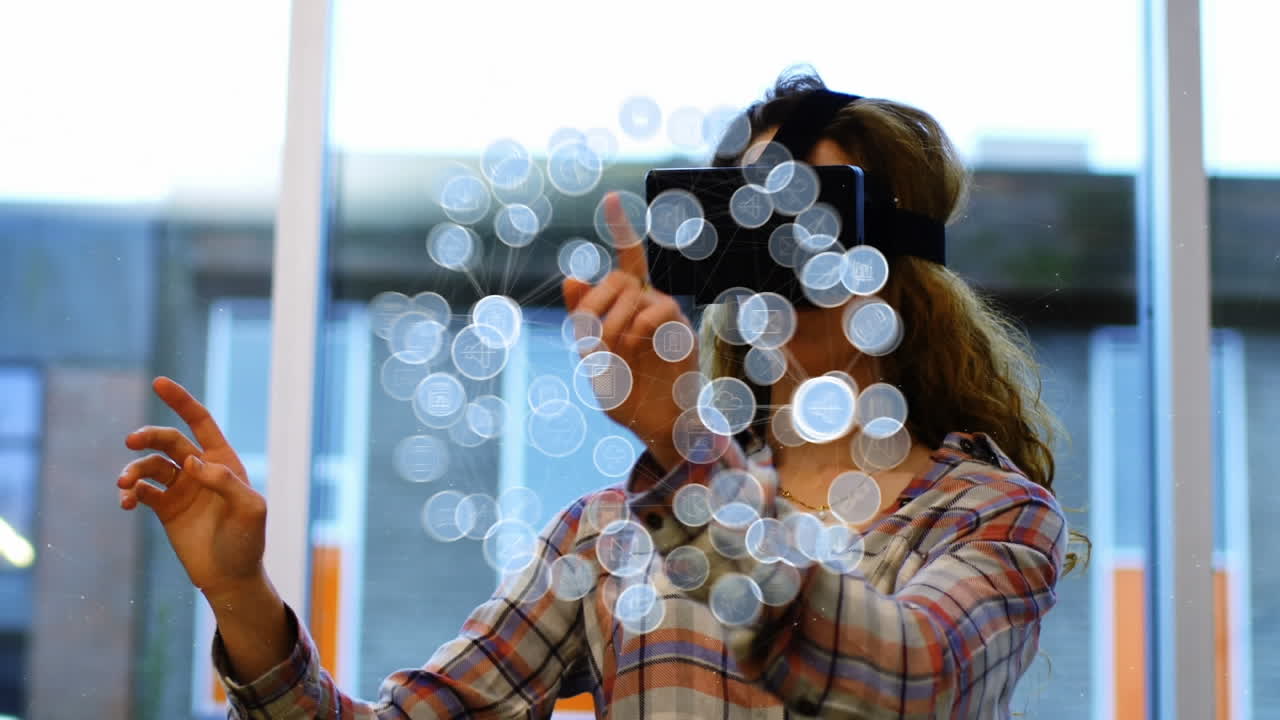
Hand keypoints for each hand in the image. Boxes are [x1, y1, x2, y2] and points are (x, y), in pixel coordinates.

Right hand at [117, 377, 266, 598]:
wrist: (231, 576)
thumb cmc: (247, 541)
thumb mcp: (250, 510)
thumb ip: (225, 482)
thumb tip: (193, 462)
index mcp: (224, 462)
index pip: (201, 422)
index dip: (182, 401)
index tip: (159, 383)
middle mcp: (201, 470)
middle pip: (169, 440)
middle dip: (149, 436)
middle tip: (132, 442)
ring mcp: (182, 488)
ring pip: (150, 466)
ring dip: (133, 470)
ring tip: (124, 485)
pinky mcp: (165, 509)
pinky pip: (141, 492)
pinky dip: (130, 493)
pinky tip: (127, 503)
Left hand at [562, 192, 695, 469]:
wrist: (655, 424)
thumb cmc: (625, 390)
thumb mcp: (593, 354)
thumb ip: (583, 317)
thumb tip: (571, 275)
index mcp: (626, 303)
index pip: (626, 258)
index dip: (622, 227)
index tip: (612, 198)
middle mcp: (648, 301)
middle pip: (618, 276)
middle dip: (595, 304)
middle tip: (588, 338)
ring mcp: (666, 315)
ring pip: (633, 295)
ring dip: (612, 324)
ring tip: (610, 353)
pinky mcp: (681, 330)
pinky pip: (658, 311)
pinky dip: (637, 329)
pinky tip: (634, 349)